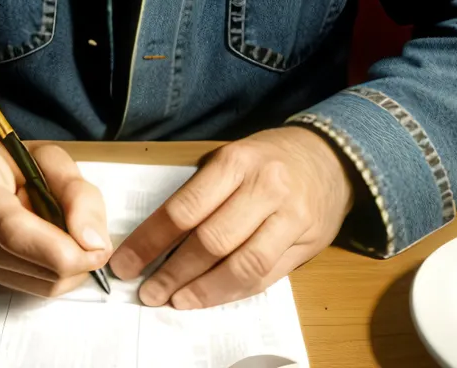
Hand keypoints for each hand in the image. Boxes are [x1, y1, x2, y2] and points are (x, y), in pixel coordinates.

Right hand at [0, 125, 112, 297]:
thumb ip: (75, 192)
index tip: (98, 248)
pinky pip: (36, 287)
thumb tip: (94, 243)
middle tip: (89, 228)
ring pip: (43, 284)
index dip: (60, 248)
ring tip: (61, 227)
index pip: (14, 232)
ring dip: (70, 263)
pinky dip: (56, 269)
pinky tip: (50, 242)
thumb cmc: (2, 159)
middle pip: (35, 265)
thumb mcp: (45, 155)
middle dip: (78, 253)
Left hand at [107, 126, 354, 309]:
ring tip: (175, 300)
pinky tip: (210, 297)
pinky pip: (265, 277)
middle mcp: (265, 188)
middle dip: (173, 272)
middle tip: (147, 292)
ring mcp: (290, 218)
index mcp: (236, 161)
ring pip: (241, 265)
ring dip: (203, 290)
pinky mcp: (307, 245)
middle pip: (211, 241)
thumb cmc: (268, 158)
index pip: (185, 208)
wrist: (330, 157)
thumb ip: (202, 191)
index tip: (126, 263)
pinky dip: (233, 292)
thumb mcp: (232, 157)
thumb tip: (154, 236)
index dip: (151, 241)